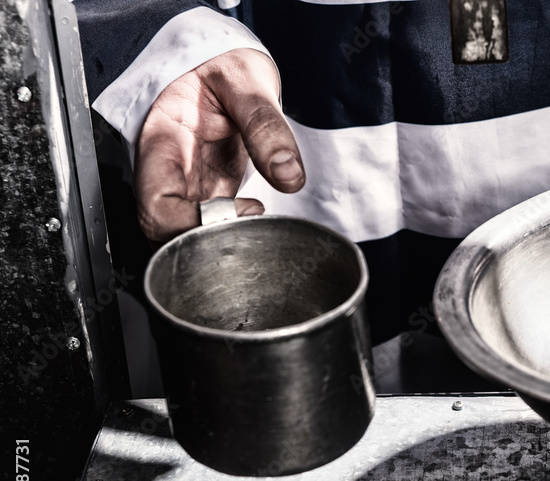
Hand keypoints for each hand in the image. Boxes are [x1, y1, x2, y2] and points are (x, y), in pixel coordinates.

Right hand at [133, 48, 304, 242]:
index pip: (156, 204)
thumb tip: (289, 174)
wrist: (219, 61)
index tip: (244, 211)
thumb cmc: (218, 62)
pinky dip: (232, 237)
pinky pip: (208, 228)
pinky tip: (260, 227)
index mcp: (162, 141)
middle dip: (203, 247)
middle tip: (255, 233)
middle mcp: (168, 171)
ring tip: (260, 230)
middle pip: (165, 232)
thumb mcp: (245, 80)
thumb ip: (266, 126)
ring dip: (218, 247)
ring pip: (183, 237)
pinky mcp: (208, 192)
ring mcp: (186, 185)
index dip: (192, 224)